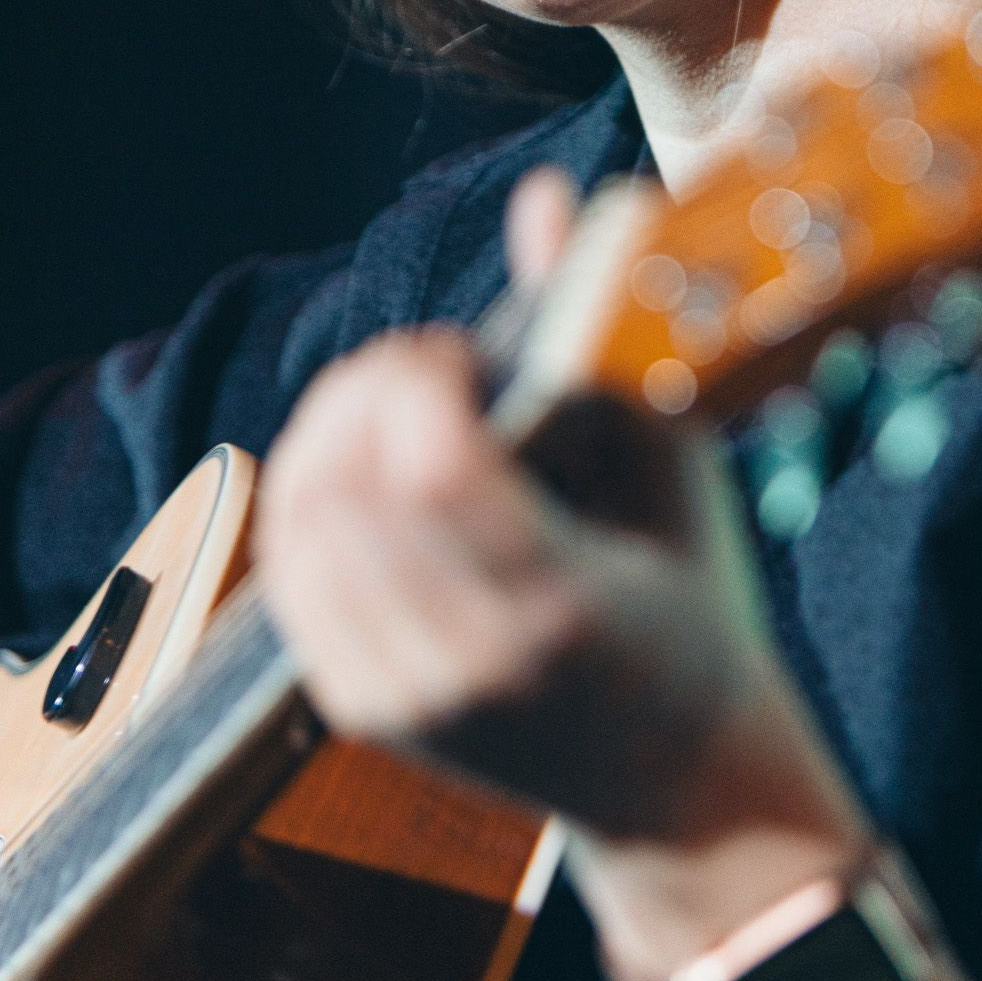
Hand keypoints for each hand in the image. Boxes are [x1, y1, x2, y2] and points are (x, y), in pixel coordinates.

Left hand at [255, 167, 875, 980]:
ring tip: (400, 416)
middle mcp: (468, 663)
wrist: (676, 779)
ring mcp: (405, 696)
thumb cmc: (692, 602)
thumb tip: (551, 200)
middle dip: (369, 393)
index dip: (427, 377)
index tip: (470, 353)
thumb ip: (598, 335)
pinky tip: (368, 471)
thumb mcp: (671, 461)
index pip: (435, 464)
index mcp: (565, 605)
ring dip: (331, 439)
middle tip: (428, 371)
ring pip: (299, 530)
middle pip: (346, 489)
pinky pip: (289, 577)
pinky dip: (311, 501)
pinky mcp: (360, 711)